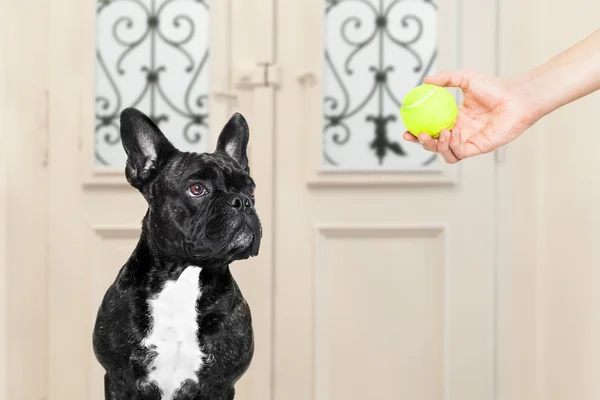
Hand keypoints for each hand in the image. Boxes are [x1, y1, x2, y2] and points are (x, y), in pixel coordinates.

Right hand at [403, 70, 537, 162]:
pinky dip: (453, 144)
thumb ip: (446, 78)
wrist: (515, 98)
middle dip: (422, 143)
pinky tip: (454, 131)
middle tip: (417, 134)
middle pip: (434, 144)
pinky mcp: (477, 148)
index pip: (431, 128)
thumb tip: (425, 80)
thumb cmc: (495, 87)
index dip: (416, 131)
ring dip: (437, 146)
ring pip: (445, 153)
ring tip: (442, 132)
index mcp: (453, 118)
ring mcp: (467, 141)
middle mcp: (459, 132)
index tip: (406, 128)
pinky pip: (459, 152)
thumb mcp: (466, 78)